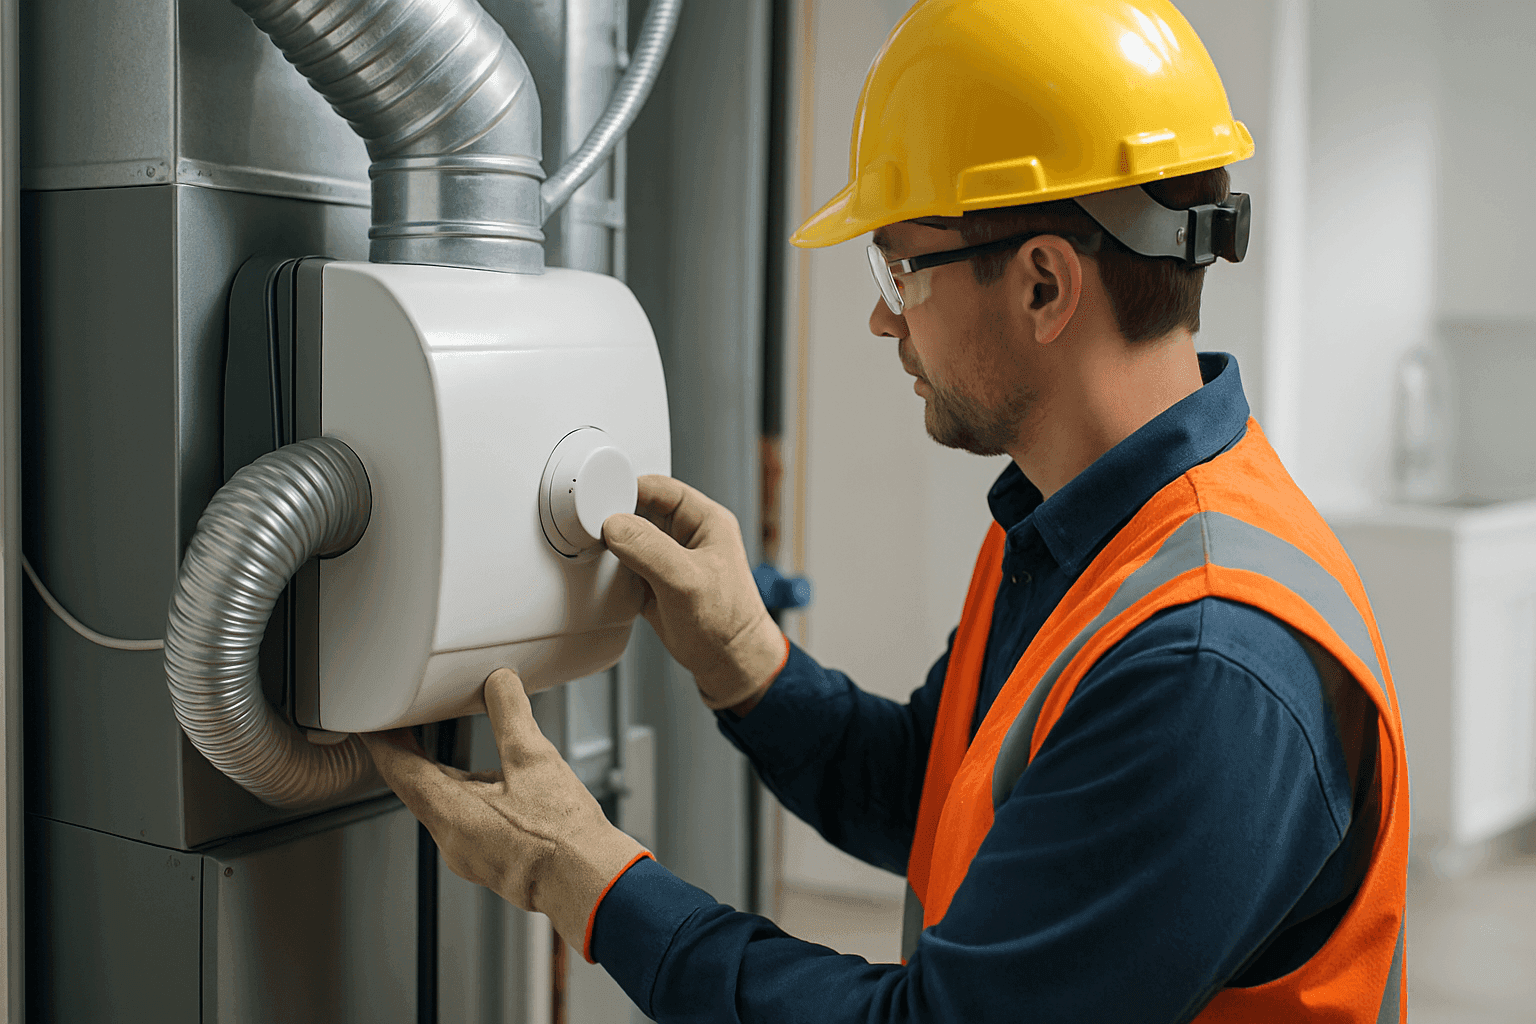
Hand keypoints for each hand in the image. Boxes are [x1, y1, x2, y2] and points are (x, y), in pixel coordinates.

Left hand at [361, 669, 644, 955]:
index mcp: (450, 813)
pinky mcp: (489, 860)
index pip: (398, 770)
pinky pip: (464, 821)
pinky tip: (488, 785)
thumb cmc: (562, 836)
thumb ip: (510, 715)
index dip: (382, 740)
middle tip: (408, 723)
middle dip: (411, 754)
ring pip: (443, 805)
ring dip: (442, 775)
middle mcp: (451, 839)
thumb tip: (499, 685)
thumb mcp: (534, 760)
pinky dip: (465, 796)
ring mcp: (469, 854)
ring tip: (447, 747)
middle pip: (417, 788)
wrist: (590, 882)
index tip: (373, 721)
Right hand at [603, 475, 786, 711]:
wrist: (728, 665)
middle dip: (615, 517)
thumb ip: (649, 549)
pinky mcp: (655, 582)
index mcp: (706, 521)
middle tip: (592, 525)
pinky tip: (605, 574)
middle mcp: (687, 536)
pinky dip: (612, 568)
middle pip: (640, 510)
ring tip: (596, 548)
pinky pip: (625, 564)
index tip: (601, 498)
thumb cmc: (727, 624)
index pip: (660, 488)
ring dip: (612, 543)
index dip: (629, 489)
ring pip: (630, 537)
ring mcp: (670, 559)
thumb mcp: (686, 580)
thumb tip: (615, 525)